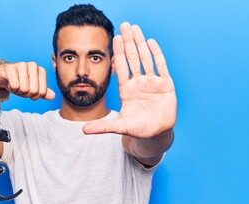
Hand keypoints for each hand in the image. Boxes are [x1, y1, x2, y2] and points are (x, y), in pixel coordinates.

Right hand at [0, 61, 54, 99]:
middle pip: (34, 91)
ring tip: (15, 84)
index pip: (42, 92)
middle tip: (21, 87)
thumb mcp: (33, 89)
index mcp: (40, 70)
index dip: (34, 96)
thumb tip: (53, 96)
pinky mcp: (10, 68)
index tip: (29, 90)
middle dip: (26, 94)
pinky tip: (9, 82)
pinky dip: (11, 88)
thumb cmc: (19, 82)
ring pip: (24, 89)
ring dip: (18, 91)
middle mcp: (32, 65)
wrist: (2, 76)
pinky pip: (14, 85)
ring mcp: (21, 65)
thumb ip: (43, 92)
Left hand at [83, 22, 176, 137]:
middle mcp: (138, 82)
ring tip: (136, 28)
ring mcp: (152, 82)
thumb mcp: (120, 127)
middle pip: (132, 58)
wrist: (157, 133)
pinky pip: (161, 66)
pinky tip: (151, 42)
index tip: (114, 38)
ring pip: (145, 59)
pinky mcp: (165, 84)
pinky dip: (156, 54)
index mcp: (126, 89)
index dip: (118, 52)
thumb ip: (103, 127)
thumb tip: (83, 130)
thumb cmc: (138, 129)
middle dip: (128, 42)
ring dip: (141, 44)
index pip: (121, 67)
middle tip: (124, 25)